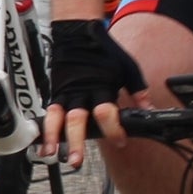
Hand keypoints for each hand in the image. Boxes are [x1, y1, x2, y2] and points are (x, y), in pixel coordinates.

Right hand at [41, 19, 148, 166]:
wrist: (77, 32)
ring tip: (51, 155)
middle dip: (76, 141)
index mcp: (100, 86)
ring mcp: (65, 93)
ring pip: (57, 118)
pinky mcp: (56, 93)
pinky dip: (45, 130)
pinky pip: (48, 114)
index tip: (120, 141)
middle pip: (76, 119)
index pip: (105, 112)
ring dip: (53, 138)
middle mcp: (80, 92)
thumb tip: (149, 110)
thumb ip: (138, 90)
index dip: (113, 129)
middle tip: (77, 161)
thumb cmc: (103, 51)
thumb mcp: (127, 67)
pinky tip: (43, 145)